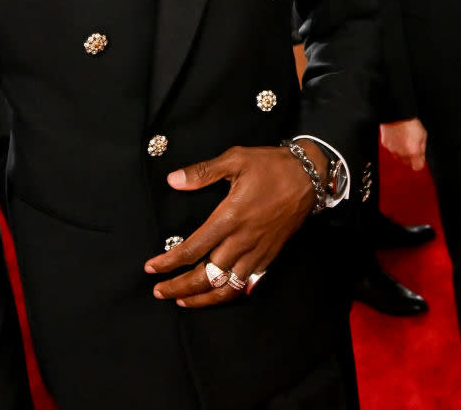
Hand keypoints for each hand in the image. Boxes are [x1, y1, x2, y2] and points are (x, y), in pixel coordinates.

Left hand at [143, 144, 319, 307]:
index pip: (194, 248)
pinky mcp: (269, 256)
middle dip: (179, 287)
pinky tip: (215, 294)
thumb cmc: (270, 166)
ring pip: (227, 287)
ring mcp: (257, 252)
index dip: (170, 262)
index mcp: (230, 218)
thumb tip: (173, 180)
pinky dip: (227, 294)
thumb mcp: (235, 160)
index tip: (152, 267)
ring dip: (202, 297)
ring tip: (181, 300)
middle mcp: (242, 240)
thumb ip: (202, 172)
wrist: (308, 177)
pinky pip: (246, 284)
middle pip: (207, 275)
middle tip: (158, 291)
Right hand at [380, 118, 426, 170]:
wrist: (396, 114)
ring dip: (402, 152)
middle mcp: (402, 153)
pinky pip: (391, 149)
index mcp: (413, 152)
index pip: (417, 167)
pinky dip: (394, 146)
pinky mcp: (385, 144)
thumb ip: (422, 148)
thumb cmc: (410, 122)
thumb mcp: (423, 135)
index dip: (420, 162)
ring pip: (398, 157)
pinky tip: (397, 137)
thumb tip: (421, 155)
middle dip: (410, 157)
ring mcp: (392, 149)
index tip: (420, 158)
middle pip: (407, 163)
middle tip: (412, 146)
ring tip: (404, 140)